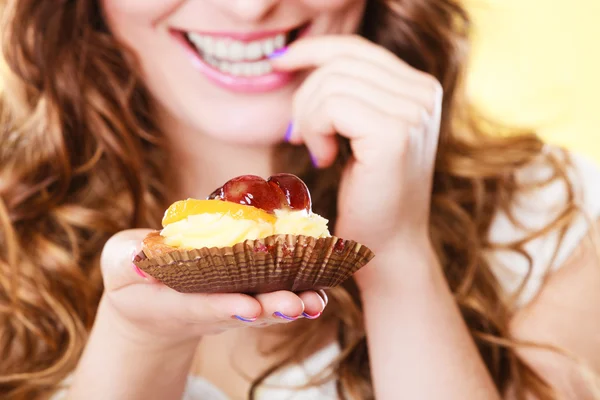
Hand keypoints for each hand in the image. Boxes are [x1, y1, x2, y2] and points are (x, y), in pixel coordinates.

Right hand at [100, 229, 327, 349]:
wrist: (153, 302)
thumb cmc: (134, 277)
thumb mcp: (120, 264)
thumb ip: (128, 260)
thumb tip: (144, 260)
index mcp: (177, 302)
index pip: (203, 306)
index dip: (225, 307)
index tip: (248, 307)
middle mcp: (211, 308)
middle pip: (245, 311)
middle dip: (271, 308)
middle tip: (298, 305)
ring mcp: (232, 304)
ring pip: (266, 307)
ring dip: (293, 304)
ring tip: (317, 299)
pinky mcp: (247, 293)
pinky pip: (274, 293)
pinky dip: (298, 290)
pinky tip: (321, 285)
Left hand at [272, 35, 441, 286]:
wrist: (386, 247)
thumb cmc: (367, 195)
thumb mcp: (358, 132)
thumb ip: (348, 93)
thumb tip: (297, 57)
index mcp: (419, 89)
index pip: (357, 50)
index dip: (314, 50)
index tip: (280, 62)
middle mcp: (424, 94)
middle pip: (341, 63)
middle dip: (305, 97)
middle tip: (299, 136)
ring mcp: (414, 112)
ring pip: (332, 83)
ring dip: (309, 119)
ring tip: (317, 152)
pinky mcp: (395, 134)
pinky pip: (332, 106)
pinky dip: (315, 131)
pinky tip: (324, 159)